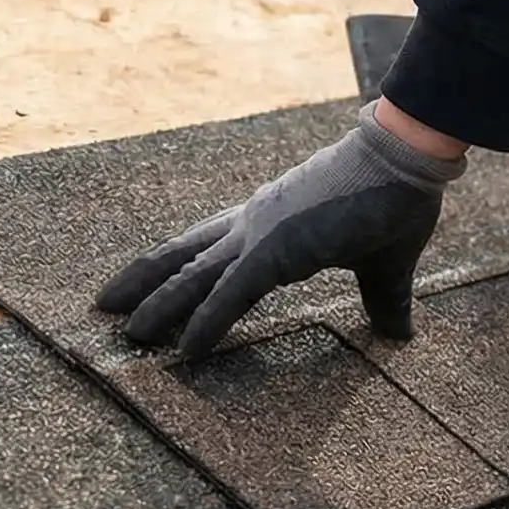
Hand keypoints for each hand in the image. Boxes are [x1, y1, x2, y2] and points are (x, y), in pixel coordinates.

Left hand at [95, 104, 465, 360]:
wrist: (405, 160)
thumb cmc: (393, 199)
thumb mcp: (381, 264)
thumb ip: (382, 299)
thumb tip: (400, 332)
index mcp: (267, 224)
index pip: (203, 248)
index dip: (169, 269)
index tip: (141, 288)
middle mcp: (251, 226)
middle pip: (180, 257)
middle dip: (140, 285)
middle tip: (104, 309)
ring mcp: (259, 236)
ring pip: (191, 276)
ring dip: (156, 307)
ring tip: (126, 336)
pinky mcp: (278, 250)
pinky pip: (230, 292)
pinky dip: (204, 321)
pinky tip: (185, 349)